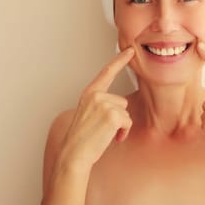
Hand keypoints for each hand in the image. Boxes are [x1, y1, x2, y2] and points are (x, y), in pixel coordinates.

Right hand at [57, 47, 134, 170]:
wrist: (74, 153)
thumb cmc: (83, 138)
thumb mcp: (90, 114)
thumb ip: (102, 104)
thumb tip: (122, 104)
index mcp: (89, 93)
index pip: (107, 72)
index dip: (119, 60)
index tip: (130, 50)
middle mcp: (96, 95)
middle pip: (122, 102)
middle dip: (118, 117)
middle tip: (102, 129)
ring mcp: (104, 103)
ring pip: (126, 113)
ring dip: (120, 126)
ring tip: (105, 134)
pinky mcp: (112, 114)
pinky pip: (128, 122)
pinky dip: (123, 133)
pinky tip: (111, 138)